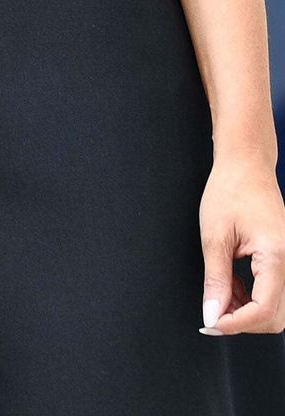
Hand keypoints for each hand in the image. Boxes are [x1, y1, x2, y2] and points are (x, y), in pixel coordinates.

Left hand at [199, 153, 284, 333]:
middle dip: (243, 320)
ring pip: (276, 308)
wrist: (246, 165)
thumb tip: (213, 315)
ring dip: (247, 310)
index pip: (264, 310)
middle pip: (275, 316)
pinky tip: (233, 283)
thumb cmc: (229, 190)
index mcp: (276, 256)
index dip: (237, 323)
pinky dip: (252, 297)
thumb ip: (216, 280)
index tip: (211, 323)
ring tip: (221, 291)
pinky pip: (274, 293)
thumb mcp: (215, 236)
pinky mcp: (284, 260)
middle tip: (213, 311)